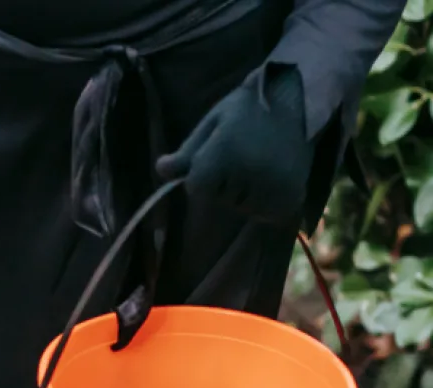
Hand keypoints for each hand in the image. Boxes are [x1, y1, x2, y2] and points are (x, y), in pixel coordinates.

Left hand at [157, 67, 313, 225]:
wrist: (299, 102)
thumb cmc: (249, 109)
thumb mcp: (214, 122)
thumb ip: (188, 151)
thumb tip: (160, 171)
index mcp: (224, 153)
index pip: (196, 188)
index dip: (202, 177)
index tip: (217, 158)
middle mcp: (247, 174)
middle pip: (220, 200)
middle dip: (225, 184)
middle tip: (245, 154)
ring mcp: (271, 189)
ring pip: (243, 209)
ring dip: (246, 195)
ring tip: (261, 164)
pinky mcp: (289, 199)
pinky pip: (265, 214)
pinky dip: (266, 203)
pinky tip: (273, 178)